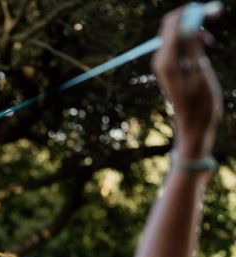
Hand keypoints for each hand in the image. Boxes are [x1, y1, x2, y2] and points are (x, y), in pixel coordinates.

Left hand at [151, 7, 222, 158]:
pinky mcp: (170, 66)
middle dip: (193, 16)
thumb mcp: (200, 73)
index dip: (192, 12)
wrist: (193, 124)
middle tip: (217, 12)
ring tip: (210, 41)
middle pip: (172, 25)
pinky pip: (179, 43)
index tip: (215, 10)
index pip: (172, 24)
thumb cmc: (199, 103)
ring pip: (177, 33)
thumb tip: (189, 23)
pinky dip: (192, 39)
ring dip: (194, 28)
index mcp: (166, 61)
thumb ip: (193, 48)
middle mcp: (160, 60)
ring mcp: (164, 63)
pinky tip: (205, 45)